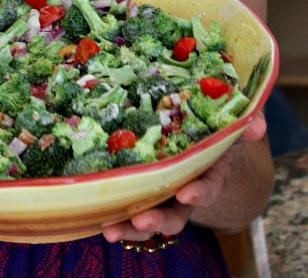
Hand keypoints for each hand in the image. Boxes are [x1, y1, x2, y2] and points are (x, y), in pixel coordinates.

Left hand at [102, 112, 267, 243]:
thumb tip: (257, 124)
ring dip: (131, 228)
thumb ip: (243, 123)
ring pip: (150, 219)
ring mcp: (163, 196)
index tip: (187, 194)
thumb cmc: (215, 132)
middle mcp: (186, 191)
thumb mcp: (230, 126)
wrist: (203, 146)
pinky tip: (97, 218)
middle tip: (141, 221)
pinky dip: (115, 215)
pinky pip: (129, 208)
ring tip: (109, 230)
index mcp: (209, 174)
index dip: (199, 193)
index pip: (208, 188)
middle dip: (158, 220)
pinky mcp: (143, 193)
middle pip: (175, 215)